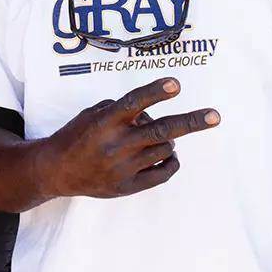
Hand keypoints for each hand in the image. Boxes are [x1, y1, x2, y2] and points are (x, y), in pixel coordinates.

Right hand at [39, 77, 219, 198]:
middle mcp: (116, 144)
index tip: (176, 85)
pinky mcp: (127, 187)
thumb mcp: (93, 113)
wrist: (56, 171)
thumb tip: (152, 113)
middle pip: (161, 130)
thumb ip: (122, 109)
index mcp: (105, 122)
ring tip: (163, 137)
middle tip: (215, 116)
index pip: (134, 103)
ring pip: (165, 149)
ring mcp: (123, 168)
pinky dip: (170, 161)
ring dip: (170, 140)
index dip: (156, 92)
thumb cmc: (78, 135)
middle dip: (191, 122)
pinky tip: (167, 154)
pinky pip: (162, 173)